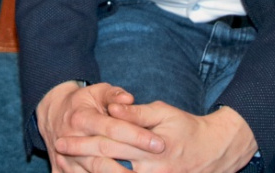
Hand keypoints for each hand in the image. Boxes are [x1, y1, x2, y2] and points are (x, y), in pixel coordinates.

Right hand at [38, 81, 163, 172]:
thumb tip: (129, 99)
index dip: (136, 135)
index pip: (113, 128)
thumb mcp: (97, 92)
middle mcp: (71, 138)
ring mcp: (65, 157)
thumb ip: (114, 95)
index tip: (158, 143)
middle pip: (104, 152)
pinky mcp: (61, 170)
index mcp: (82, 118)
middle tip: (158, 159)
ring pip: (94, 171)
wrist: (52, 115)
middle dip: (132, 157)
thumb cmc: (82, 102)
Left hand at [80, 102, 255, 172]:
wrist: (215, 151)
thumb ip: (136, 113)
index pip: (112, 142)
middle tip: (59, 150)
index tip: (63, 136)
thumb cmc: (187, 128)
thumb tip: (112, 107)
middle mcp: (153, 170)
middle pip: (108, 165)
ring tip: (69, 167)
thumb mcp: (163, 113)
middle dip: (81, 158)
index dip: (85, 140)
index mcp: (152, 147)